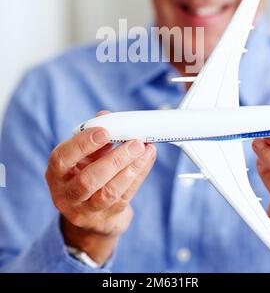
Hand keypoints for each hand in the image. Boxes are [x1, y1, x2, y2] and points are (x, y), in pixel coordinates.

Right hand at [45, 112, 155, 263]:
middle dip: (115, 159)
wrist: (91, 213)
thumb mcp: (83, 156)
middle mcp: (66, 195)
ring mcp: (86, 211)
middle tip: (135, 143)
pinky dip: (139, 174)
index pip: (62, 159)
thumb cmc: (86, 173)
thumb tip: (106, 117)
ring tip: (145, 149)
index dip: (82, 144)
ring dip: (131, 168)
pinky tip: (147, 158)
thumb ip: (93, 136)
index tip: (105, 131)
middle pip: (88, 180)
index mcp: (55, 174)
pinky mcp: (107, 218)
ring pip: (109, 192)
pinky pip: (126, 195)